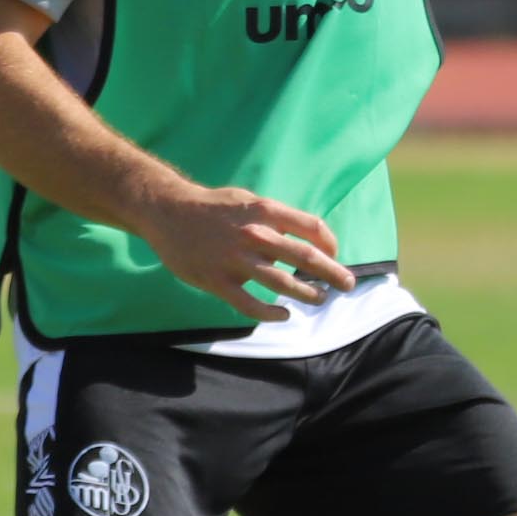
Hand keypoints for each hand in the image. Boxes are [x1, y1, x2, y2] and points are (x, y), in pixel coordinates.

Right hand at [128, 180, 353, 321]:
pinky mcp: (218, 281)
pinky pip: (250, 305)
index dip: (330, 244)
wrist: (167, 211)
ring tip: (320, 299)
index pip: (312, 227)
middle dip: (332, 273)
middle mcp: (255, 234)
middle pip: (305, 256)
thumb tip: (300, 239)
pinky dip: (271, 313)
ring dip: (307, 293)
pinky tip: (283, 315)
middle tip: (348, 285)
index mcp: (265, 211)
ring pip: (282, 283)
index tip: (334, 255)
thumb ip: (274, 218)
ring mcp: (236, 260)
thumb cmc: (212, 206)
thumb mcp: (247, 200)